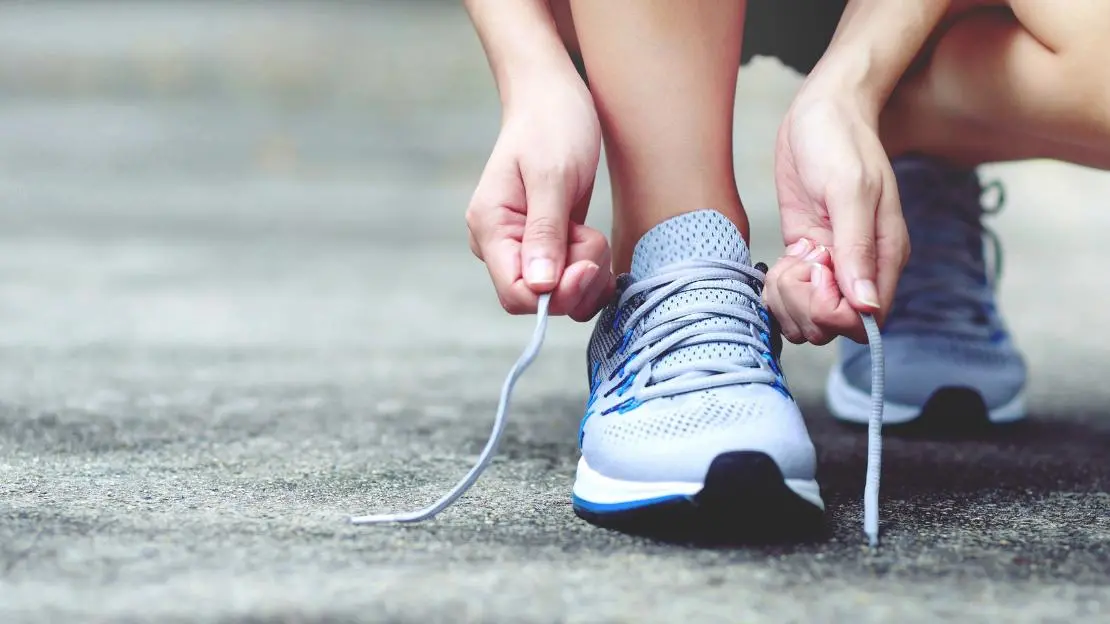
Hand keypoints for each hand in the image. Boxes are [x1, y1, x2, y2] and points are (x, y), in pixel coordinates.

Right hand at [465, 75, 613, 320]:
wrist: (553, 98)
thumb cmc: (552, 125)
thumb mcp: (553, 176)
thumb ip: (545, 232)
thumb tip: (541, 287)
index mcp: (490, 228)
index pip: (515, 294)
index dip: (555, 294)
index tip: (586, 264)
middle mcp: (500, 244)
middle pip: (539, 300)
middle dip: (576, 281)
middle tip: (592, 238)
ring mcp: (522, 247)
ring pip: (558, 295)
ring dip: (587, 274)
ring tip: (591, 232)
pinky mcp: (545, 247)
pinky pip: (568, 282)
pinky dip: (589, 271)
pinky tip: (594, 242)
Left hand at [764, 87, 908, 343]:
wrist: (821, 112)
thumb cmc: (841, 141)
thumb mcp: (849, 189)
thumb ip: (856, 247)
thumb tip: (865, 305)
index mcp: (884, 257)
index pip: (864, 321)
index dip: (831, 311)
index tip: (816, 271)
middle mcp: (860, 269)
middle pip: (831, 327)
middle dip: (803, 305)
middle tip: (797, 262)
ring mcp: (831, 266)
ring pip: (807, 318)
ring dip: (787, 298)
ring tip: (788, 260)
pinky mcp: (806, 257)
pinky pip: (791, 296)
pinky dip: (778, 288)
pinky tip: (780, 260)